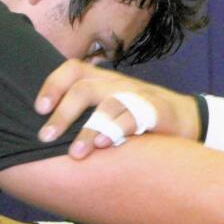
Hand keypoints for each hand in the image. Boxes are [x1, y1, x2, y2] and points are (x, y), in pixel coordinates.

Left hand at [35, 60, 200, 158]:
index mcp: (102, 80)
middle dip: (62, 114)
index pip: (73, 70)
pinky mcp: (156, 111)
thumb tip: (46, 130)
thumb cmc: (136, 117)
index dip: (53, 85)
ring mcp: (137, 95)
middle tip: (45, 138)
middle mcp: (117, 84)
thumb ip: (83, 112)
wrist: (185, 119)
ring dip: (89, 130)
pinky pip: (135, 117)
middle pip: (84, 89)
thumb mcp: (109, 107)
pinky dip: (118, 130)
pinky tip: (105, 145)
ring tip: (75, 153)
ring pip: (108, 105)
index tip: (38, 109)